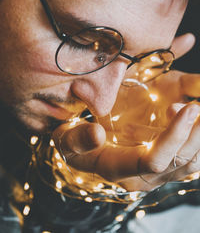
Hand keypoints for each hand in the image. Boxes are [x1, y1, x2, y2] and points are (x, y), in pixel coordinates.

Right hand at [52, 33, 199, 190]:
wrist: (85, 151)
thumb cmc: (75, 143)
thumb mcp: (66, 139)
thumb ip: (77, 139)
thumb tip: (97, 134)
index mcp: (119, 169)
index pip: (153, 160)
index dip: (173, 136)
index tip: (188, 106)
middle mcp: (143, 177)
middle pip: (181, 163)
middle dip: (196, 134)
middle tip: (198, 104)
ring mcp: (158, 174)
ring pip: (193, 163)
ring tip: (198, 107)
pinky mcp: (166, 165)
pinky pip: (192, 158)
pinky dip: (198, 140)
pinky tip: (196, 119)